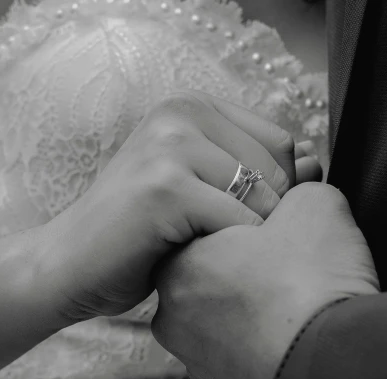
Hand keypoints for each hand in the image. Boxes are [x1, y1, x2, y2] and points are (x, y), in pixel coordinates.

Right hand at [23, 91, 321, 324]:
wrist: (68, 265)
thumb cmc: (140, 232)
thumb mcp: (199, 187)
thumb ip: (254, 170)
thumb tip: (318, 163)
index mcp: (192, 106)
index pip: (283, 143)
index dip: (274, 192)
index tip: (234, 217)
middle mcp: (181, 113)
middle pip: (280, 170)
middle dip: (261, 218)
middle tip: (214, 239)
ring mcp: (171, 146)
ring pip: (263, 199)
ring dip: (242, 239)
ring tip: (200, 247)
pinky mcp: (165, 187)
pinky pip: (239, 225)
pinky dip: (225, 254)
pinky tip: (186, 256)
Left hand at [152, 183, 378, 378]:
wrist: (333, 371)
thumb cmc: (310, 284)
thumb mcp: (314, 207)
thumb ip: (298, 190)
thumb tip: (304, 189)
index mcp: (179, 265)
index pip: (203, 229)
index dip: (246, 220)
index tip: (280, 222)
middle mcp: (173, 318)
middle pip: (212, 278)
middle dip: (249, 267)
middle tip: (293, 262)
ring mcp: (199, 364)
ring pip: (227, 324)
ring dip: (257, 311)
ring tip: (301, 303)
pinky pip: (246, 360)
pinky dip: (267, 348)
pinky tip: (299, 339)